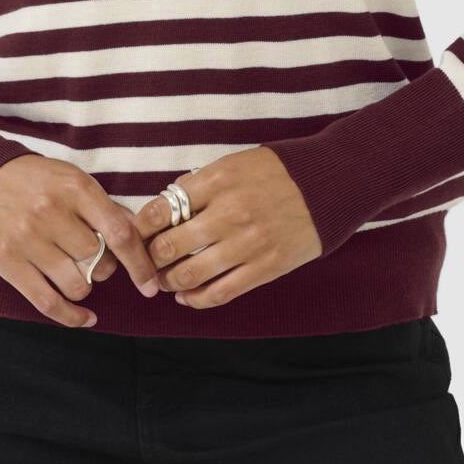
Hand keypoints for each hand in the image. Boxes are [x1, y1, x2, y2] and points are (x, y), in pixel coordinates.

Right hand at [0, 154, 160, 327]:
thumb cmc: (34, 179)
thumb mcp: (72, 179)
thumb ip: (104, 206)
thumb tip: (140, 233)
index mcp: (75, 189)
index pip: (120, 234)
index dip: (140, 264)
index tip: (150, 284)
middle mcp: (52, 214)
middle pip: (99, 262)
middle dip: (105, 268)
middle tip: (94, 258)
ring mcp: (28, 239)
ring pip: (77, 284)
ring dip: (85, 286)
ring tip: (76, 272)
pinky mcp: (8, 262)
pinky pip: (47, 301)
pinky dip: (71, 316)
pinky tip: (85, 317)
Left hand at [129, 147, 322, 309]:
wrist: (329, 185)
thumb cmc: (277, 172)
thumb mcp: (234, 164)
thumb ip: (200, 184)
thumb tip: (164, 207)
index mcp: (218, 180)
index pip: (161, 209)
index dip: (140, 228)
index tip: (134, 234)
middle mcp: (230, 212)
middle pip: (169, 246)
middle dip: (150, 258)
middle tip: (146, 261)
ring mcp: (248, 243)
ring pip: (190, 274)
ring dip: (169, 282)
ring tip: (164, 281)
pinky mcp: (266, 267)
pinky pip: (220, 292)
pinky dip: (196, 299)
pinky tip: (186, 297)